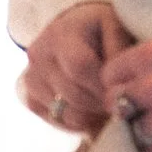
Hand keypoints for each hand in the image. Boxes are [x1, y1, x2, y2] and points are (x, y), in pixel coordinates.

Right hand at [18, 1, 133, 134]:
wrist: (77, 30)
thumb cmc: (102, 31)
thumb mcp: (117, 28)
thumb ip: (120, 52)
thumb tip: (116, 86)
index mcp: (61, 33)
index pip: (79, 67)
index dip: (103, 86)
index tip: (123, 92)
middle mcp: (39, 54)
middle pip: (71, 93)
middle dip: (100, 105)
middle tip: (119, 104)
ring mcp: (31, 77)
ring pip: (62, 111)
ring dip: (90, 117)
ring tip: (106, 108)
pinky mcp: (29, 95)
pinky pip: (53, 119)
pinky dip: (76, 123)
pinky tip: (90, 113)